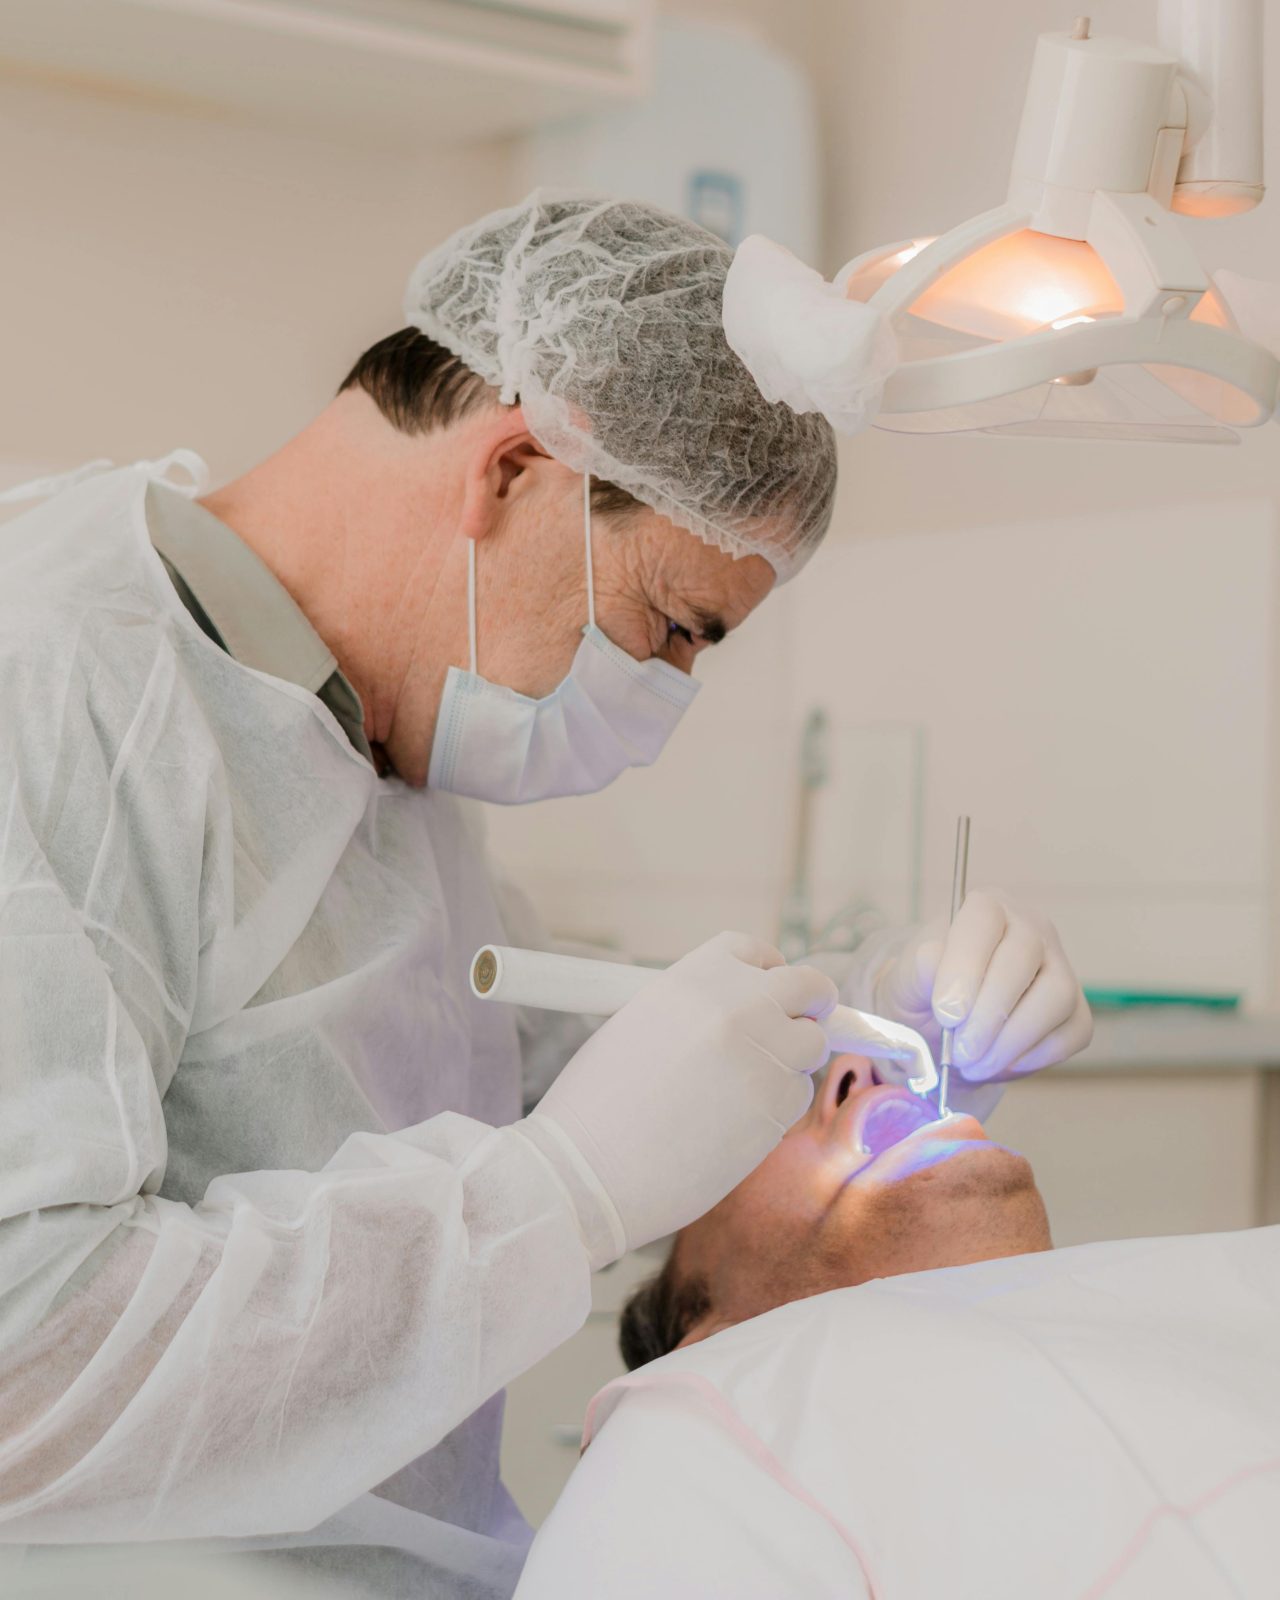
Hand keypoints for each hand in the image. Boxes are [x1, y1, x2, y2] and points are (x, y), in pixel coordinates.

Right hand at [521, 931, 837, 1264]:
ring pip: (812, 1044)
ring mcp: (765, 1054)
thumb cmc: (598, 1104)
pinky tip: (732, 1123)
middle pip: (808, 985)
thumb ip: (696, 1009)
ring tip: (741, 1088)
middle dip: (812, 1004)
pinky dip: (777, 1105)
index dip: (767, 971)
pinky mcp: (778, 1106)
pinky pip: (797, 1094)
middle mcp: (739, 1005)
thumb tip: (742, 1013)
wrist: (590, 1169)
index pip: (754, 952)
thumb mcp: (638, 1025)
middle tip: (801, 1024)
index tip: (768, 990)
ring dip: (791, 1061)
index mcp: (695, 977)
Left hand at [872, 890, 1091, 1083]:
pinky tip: (999, 1062)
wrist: (940, 1023)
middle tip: (959, 1051)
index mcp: (986, 907)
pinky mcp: (1075, 1009)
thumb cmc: (926, 989)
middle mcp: (1031, 928)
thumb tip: (935, 961)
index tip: (946, 1012)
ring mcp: (1060, 967)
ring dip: (1012, 1040)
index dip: (966, 965)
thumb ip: (919, 966)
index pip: (984, 918)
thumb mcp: (908, 977)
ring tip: (973, 1063)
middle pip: (1024, 958)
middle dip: (989, 1013)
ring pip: (1056, 996)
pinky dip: (1034, 1055)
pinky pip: (1073, 1031)